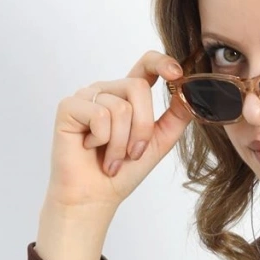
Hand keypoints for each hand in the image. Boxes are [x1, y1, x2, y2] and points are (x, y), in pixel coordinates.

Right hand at [45, 49, 195, 210]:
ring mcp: (87, 96)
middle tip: (132, 154)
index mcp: (127, 96)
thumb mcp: (158, 144)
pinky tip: (90, 149)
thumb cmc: (122, 173)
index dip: (161, 62)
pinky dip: (102, 140)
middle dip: (143, 129)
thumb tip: (190, 94)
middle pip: (138, 88)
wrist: (95, 197)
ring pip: (120, 107)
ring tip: (110, 159)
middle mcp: (107, 90)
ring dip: (121, 143)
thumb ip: (175, 118)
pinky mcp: (69, 106)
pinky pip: (99, 115)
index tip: (176, 73)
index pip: (145, 65)